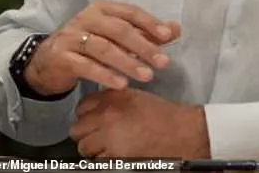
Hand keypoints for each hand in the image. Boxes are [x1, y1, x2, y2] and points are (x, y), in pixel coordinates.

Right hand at [25, 0, 180, 95]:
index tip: (168, 36)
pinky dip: (105, 75)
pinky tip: (121, 85)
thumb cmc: (88, 44)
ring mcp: (71, 37)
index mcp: (103, 8)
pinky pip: (86, 66)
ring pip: (104, 48)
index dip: (150, 23)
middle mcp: (86, 18)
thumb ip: (145, 33)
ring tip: (147, 76)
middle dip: (143, 46)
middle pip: (119, 30)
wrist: (47, 61)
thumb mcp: (116, 35)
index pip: (130, 12)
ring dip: (128, 62)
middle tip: (163, 63)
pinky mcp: (61, 57)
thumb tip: (176, 29)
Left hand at [69, 88, 210, 158]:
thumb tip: (95, 106)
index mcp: (114, 97)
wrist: (181, 131)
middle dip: (85, 133)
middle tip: (97, 135)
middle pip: (77, 128)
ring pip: (84, 147)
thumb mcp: (136, 96)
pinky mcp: (115, 156)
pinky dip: (104, 160)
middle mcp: (108, 115)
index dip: (85, 114)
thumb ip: (114, 98)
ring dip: (93, 148)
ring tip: (108, 146)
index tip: (91, 118)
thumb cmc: (163, 114)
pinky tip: (116, 154)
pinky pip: (97, 161)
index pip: (82, 106)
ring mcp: (110, 137)